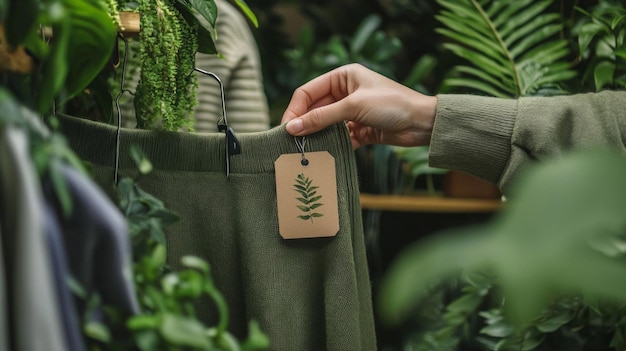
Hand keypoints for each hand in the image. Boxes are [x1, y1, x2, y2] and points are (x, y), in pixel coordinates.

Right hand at [281, 63, 436, 148]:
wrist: (422, 123)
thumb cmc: (392, 104)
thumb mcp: (353, 107)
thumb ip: (321, 118)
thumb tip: (293, 128)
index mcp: (343, 77)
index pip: (308, 91)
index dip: (295, 109)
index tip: (287, 128)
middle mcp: (345, 92)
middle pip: (314, 109)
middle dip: (304, 124)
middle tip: (291, 142)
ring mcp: (352, 112)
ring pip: (325, 124)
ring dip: (316, 136)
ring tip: (304, 150)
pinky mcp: (359, 129)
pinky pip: (338, 137)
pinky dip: (331, 145)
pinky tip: (324, 154)